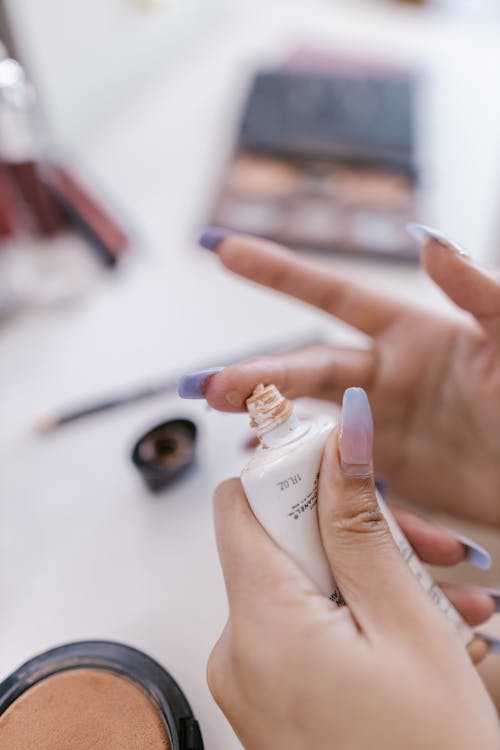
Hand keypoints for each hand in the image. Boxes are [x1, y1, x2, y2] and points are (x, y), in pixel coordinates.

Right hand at [195, 228, 499, 524]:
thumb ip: (477, 291)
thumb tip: (428, 239)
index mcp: (409, 335)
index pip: (332, 295)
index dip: (278, 272)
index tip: (225, 249)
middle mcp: (384, 377)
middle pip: (307, 367)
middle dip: (257, 372)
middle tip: (213, 386)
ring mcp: (379, 427)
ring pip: (308, 419)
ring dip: (267, 420)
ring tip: (230, 426)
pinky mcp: (384, 475)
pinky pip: (332, 471)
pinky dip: (302, 474)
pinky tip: (269, 474)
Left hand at [208, 390, 499, 749]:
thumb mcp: (404, 621)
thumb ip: (359, 522)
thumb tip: (338, 438)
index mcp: (260, 626)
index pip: (240, 504)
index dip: (291, 476)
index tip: (346, 473)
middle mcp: (236, 650)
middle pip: (279, 542)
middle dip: (352, 532)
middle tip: (424, 546)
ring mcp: (247, 676)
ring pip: (300, 581)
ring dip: (366, 574)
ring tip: (439, 596)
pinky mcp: (267, 691)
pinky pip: (299, 623)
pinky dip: (349, 612)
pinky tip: (410, 626)